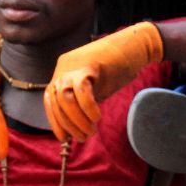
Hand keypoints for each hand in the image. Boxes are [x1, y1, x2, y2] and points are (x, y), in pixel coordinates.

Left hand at [43, 22, 163, 141]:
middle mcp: (63, 67)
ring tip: (91, 131)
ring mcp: (75, 65)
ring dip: (77, 120)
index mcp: (62, 72)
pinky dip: (88, 107)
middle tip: (84, 137)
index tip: (65, 139)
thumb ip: (83, 102)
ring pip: (65, 98)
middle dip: (69, 124)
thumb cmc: (117, 68)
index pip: (50, 100)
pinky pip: (82, 90)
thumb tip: (76, 127)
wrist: (136, 46)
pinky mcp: (90, 64)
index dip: (56, 122)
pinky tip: (97, 117)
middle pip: (56, 102)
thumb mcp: (94, 87)